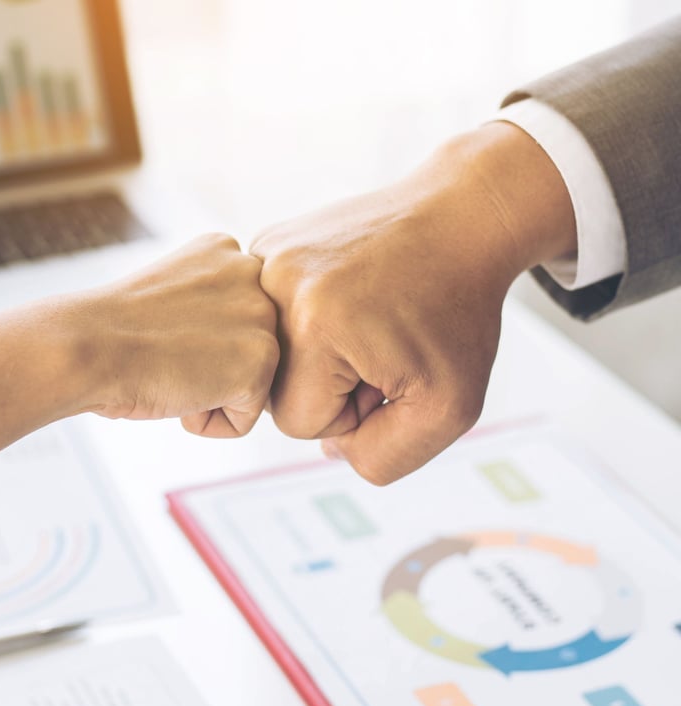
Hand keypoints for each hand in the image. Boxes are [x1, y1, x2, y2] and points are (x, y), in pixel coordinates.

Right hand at [79, 233, 278, 436]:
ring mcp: (262, 313)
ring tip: (170, 368)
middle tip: (163, 352)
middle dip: (207, 366)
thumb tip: (230, 342)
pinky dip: (205, 421)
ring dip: (206, 393)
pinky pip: (243, 418)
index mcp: (225, 250)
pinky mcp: (263, 357)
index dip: (192, 343)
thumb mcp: (172, 296)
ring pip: (247, 384)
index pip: (234, 321)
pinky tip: (178, 390)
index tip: (160, 332)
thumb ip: (209, 306)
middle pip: (245, 350)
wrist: (88, 347)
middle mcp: (253, 272)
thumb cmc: (111, 332)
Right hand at [251, 122, 575, 483]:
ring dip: (318, 352)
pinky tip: (350, 297)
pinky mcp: (274, 242)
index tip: (388, 373)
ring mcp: (270, 255)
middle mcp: (276, 284)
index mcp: (313, 328)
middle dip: (330, 384)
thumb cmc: (460, 310)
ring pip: (274, 351)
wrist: (463, 219)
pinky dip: (309, 319)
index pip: (297, 422)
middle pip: (277, 388)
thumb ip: (383, 457)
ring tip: (366, 319)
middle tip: (380, 347)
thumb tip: (329, 447)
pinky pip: (275, 314)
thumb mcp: (447, 409)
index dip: (351, 413)